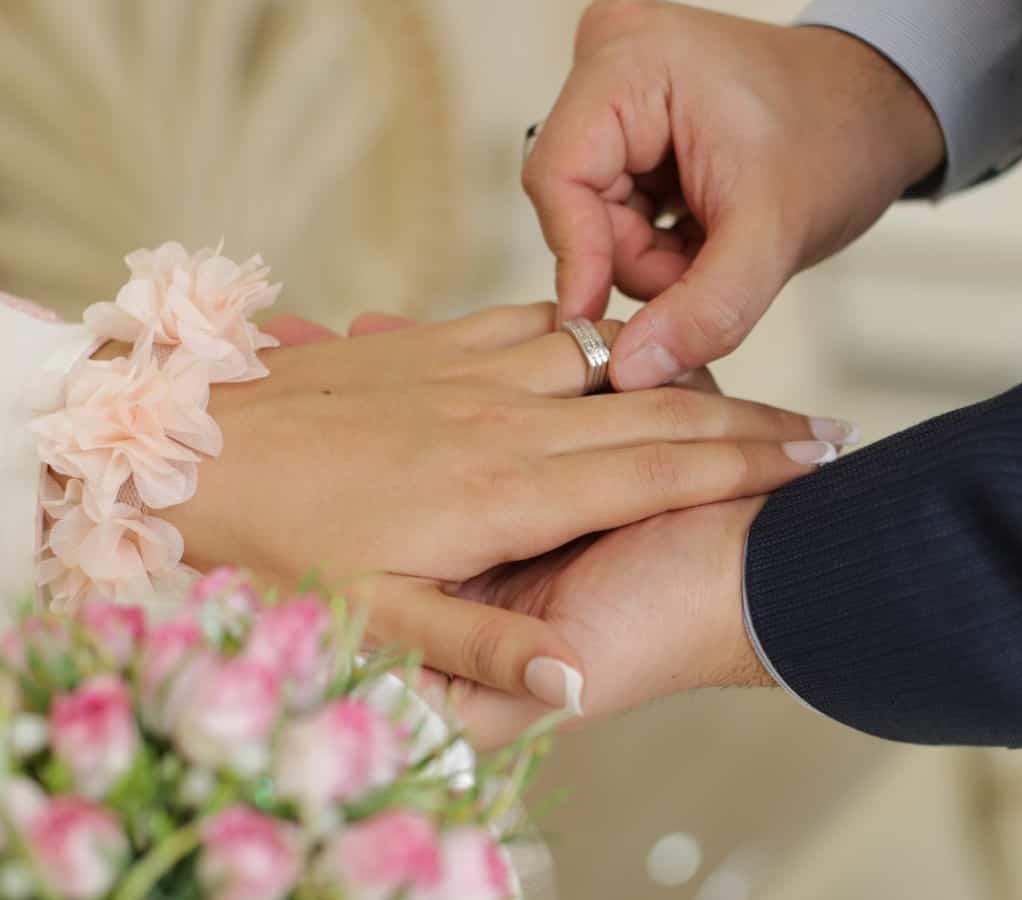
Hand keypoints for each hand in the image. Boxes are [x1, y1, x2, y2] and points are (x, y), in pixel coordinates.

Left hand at [167, 304, 834, 705]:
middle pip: (652, 406)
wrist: (189, 444)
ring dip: (671, 372)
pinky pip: (535, 322)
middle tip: (815, 430)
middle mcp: (505, 420)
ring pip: (603, 355)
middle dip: (743, 418)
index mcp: (507, 491)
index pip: (659, 467)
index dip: (745, 465)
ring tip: (733, 394)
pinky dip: (588, 336)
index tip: (816, 461)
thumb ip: (480, 647)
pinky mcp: (439, 343)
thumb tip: (570, 673)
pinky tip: (608, 347)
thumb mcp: (376, 618)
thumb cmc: (280, 542)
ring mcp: (473, 371)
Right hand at [525, 0, 944, 388]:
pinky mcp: (628, 125)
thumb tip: (629, 369)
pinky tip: (703, 231)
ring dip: (653, 257)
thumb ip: (703, 311)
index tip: (595, 323)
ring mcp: (617, 93)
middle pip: (575, 203)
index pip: (558, 177)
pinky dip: (659, 243)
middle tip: (703, 267)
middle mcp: (610, 62)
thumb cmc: (838, 140)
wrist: (875, 118)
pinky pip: (614, 212)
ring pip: (595, 218)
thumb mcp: (773, 236)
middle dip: (639, 259)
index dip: (579, 259)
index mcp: (630, 60)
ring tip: (715, 243)